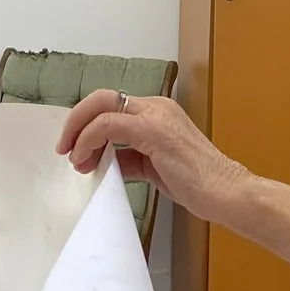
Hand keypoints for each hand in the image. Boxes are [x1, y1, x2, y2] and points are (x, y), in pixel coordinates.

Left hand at [56, 91, 252, 220]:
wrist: (224, 192)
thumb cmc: (196, 184)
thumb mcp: (154, 168)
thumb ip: (129, 159)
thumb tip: (102, 161)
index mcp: (158, 112)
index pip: (112, 106)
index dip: (87, 124)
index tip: (75, 150)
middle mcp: (156, 107)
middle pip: (101, 98)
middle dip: (76, 121)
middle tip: (65, 147)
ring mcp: (155, 115)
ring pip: (101, 106)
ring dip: (79, 133)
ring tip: (75, 160)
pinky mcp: (152, 130)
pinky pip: (107, 125)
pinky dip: (89, 141)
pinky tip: (86, 161)